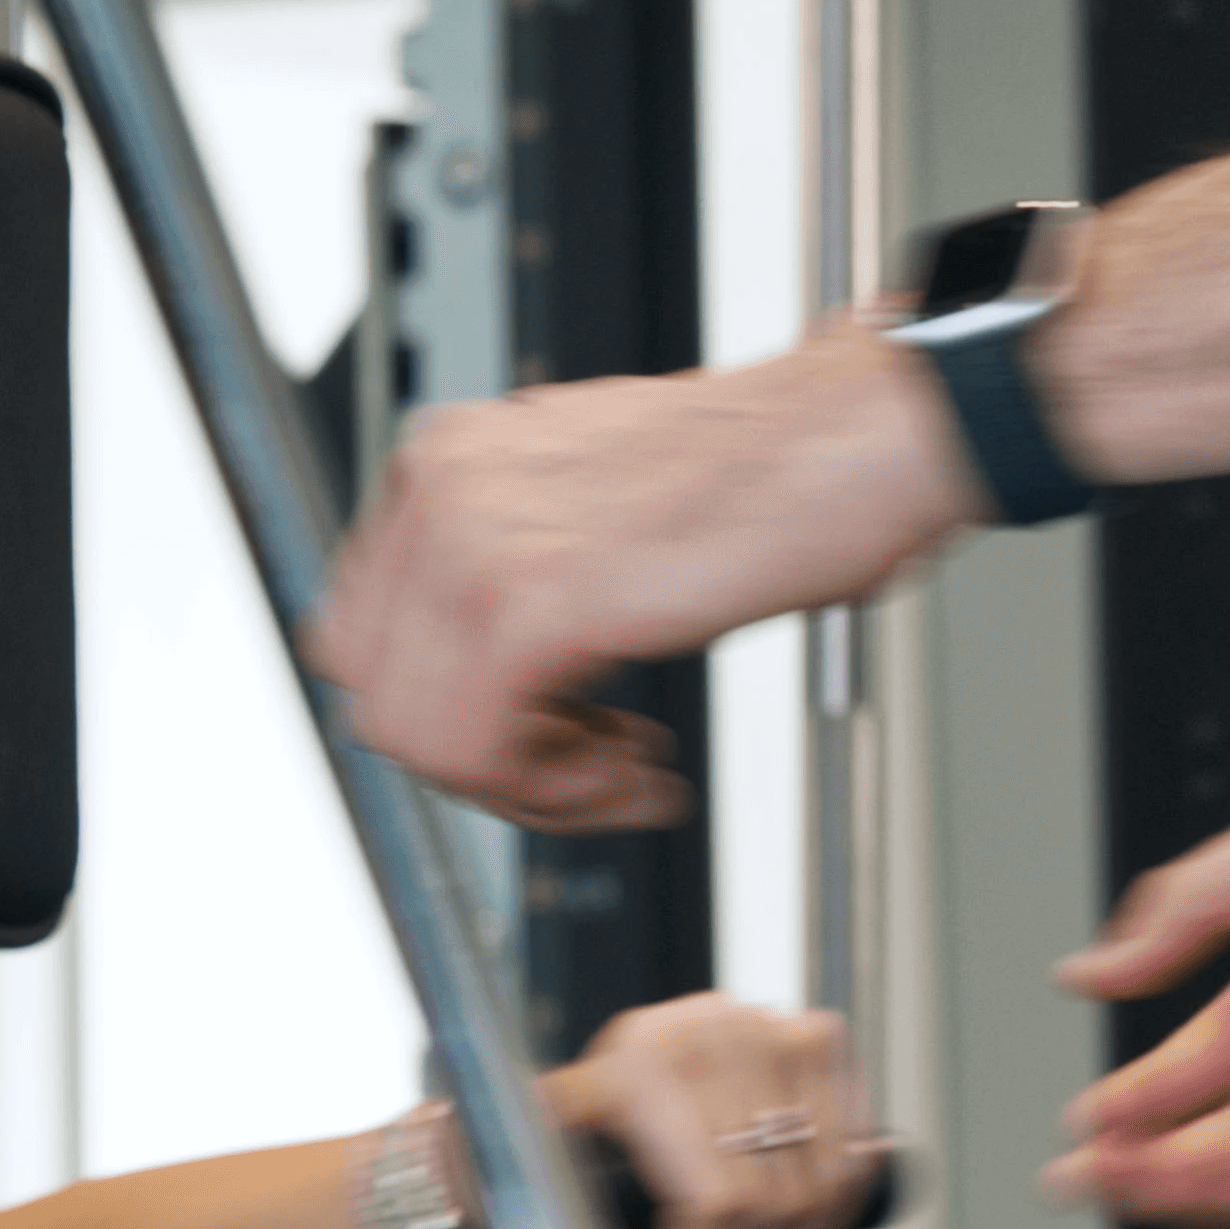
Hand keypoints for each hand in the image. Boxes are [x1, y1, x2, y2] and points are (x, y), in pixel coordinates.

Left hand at [314, 329, 976, 826]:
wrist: (865, 437)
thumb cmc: (768, 475)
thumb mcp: (589, 511)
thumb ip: (509, 572)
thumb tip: (463, 674)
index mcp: (443, 462)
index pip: (365, 639)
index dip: (448, 710)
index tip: (536, 730)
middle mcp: (440, 487)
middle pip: (380, 697)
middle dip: (482, 761)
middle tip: (580, 767)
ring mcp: (475, 541)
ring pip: (420, 740)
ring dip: (530, 786)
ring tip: (621, 771)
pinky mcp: (532, 602)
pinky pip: (481, 752)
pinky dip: (560, 791)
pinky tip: (640, 771)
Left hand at [552, 993, 876, 1228]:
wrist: (619, 1048)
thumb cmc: (577, 1105)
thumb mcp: (537, 1132)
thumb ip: (525, 1165)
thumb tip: (519, 1209)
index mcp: (641, 1059)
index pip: (713, 1201)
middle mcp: (714, 1035)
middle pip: (767, 1204)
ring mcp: (773, 1032)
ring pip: (815, 1190)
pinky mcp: (818, 1040)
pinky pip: (852, 1154)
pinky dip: (830, 1206)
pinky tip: (789, 1226)